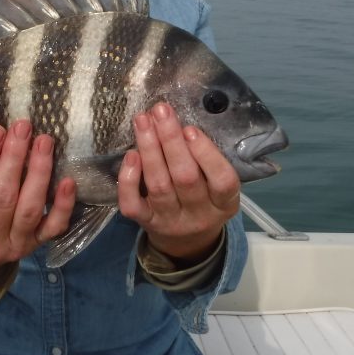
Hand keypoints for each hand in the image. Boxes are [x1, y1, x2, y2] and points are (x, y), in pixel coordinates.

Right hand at [0, 120, 76, 282]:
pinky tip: (68, 181)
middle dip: (14, 158)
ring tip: (44, 141)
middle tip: (23, 128)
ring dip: (38, 172)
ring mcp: (16, 245)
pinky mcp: (37, 246)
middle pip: (3, 197)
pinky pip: (53, 226)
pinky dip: (63, 205)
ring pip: (29, 208)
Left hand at [118, 103, 240, 264]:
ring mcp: (170, 220)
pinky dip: (129, 180)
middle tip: (160, 111)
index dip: (206, 154)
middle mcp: (199, 213)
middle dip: (171, 141)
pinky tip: (130, 155)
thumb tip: (179, 122)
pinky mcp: (146, 223)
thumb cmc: (203, 199)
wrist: (187, 243)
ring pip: (159, 186)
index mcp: (224, 203)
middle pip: (185, 178)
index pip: (222, 180)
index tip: (190, 129)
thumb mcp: (216, 185)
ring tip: (143, 121)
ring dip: (149, 149)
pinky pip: (134, 205)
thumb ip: (205, 159)